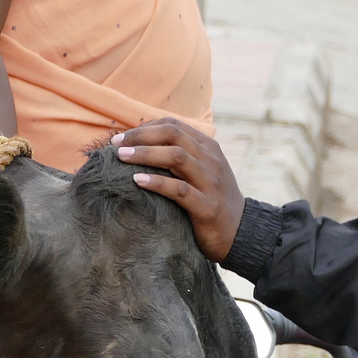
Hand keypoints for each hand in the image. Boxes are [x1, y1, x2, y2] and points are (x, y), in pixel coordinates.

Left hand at [115, 119, 243, 262]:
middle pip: (173, 135)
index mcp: (209, 148)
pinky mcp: (207, 207)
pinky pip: (179, 190)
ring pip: (177, 157)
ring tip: (121, 157)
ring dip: (145, 154)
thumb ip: (181, 156)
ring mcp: (211, 183)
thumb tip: (140, 144)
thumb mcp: (202, 171)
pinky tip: (138, 181)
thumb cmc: (212, 199)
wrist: (241, 232)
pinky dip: (157, 183)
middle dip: (141, 136)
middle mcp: (212, 161)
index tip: (123, 137)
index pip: (174, 126)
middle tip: (116, 144)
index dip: (146, 127)